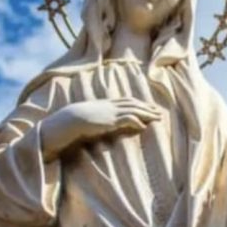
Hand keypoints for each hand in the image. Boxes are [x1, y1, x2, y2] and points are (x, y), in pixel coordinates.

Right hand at [41, 98, 161, 160]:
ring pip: (134, 110)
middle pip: (133, 103)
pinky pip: (127, 119)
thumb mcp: (89, 116)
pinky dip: (137, 121)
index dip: (139, 103)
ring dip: (147, 113)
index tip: (148, 106)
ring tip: (157, 118)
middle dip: (147, 107)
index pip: (126, 100)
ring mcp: (111, 112)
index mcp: (106, 103)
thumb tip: (102, 122)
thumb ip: (98, 117)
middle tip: (158, 111)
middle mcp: (110, 105)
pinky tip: (143, 126)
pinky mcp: (110, 121)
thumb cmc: (75, 120)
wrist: (68, 120)